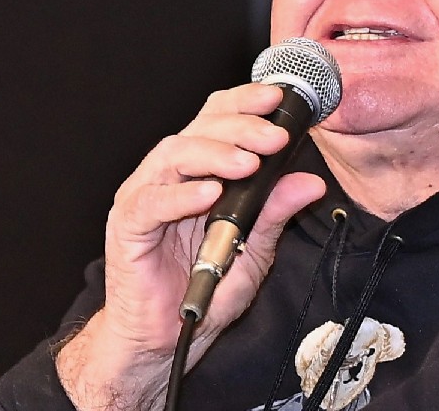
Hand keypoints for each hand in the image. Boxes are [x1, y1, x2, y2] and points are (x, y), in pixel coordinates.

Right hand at [56, 82, 326, 408]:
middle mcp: (170, 174)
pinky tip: (208, 194)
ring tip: (248, 164)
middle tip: (275, 137)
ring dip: (215, 154)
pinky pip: (150, 202)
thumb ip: (276, 212)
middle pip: (200, 129)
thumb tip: (311, 182)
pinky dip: (180, 196)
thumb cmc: (204, 287)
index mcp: (199, 169)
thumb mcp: (253, 249)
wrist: (164, 338)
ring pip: (174, 155)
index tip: (280, 100)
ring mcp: (145, 196)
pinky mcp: (127, 226)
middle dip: (241, 127)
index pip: (219, 118)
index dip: (246, 103)